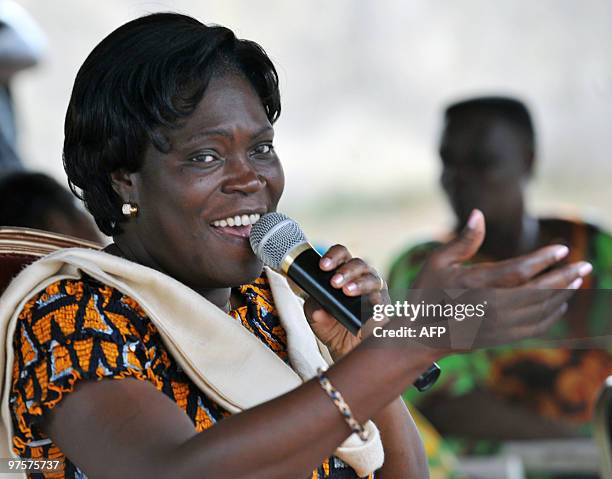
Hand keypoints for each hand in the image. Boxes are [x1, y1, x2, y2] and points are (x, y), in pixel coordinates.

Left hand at [303, 245, 387, 359]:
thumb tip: (318, 310)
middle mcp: (362, 278)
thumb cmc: (331, 326)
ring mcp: (376, 292)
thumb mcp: (315, 317)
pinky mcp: (385, 308)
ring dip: (360, 283)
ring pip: (373, 278)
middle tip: (334, 282)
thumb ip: (313, 309)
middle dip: (346, 270)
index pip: (342, 254)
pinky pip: (384, 300)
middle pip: (359, 263)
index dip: (333, 256)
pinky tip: (369, 304)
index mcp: (344, 273)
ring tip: (347, 291)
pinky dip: (376, 300)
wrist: (346, 350)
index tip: (322, 266)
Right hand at [409, 209, 591, 348]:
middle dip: (564, 277)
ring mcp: (498, 325)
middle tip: (585, 266)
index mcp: (476, 284)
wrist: (423, 333)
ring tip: (576, 280)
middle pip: (538, 291)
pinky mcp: (501, 338)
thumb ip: (463, 240)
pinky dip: (552, 315)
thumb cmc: (429, 293)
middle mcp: (490, 306)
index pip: (520, 270)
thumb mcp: (438, 262)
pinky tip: (560, 304)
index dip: (544, 259)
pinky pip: (535, 327)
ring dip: (562, 294)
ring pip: (540, 310)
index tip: (562, 249)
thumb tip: (479, 213)